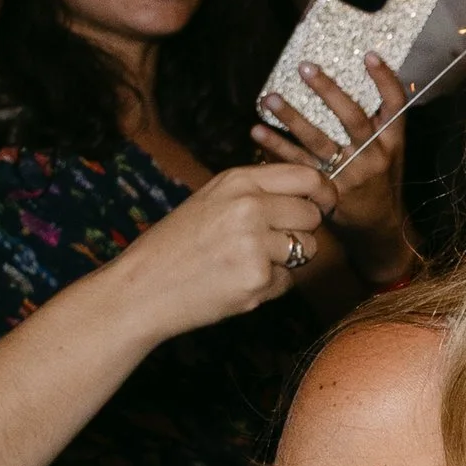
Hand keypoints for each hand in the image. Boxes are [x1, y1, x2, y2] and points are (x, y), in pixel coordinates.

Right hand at [107, 164, 327, 336]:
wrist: (142, 288)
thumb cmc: (177, 245)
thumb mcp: (212, 200)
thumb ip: (255, 193)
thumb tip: (308, 195)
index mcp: (237, 181)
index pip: (306, 177)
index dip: (323, 193)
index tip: (323, 205)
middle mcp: (249, 207)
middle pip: (312, 215)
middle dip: (302, 230)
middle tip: (272, 242)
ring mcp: (255, 244)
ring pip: (308, 249)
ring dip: (289, 259)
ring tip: (249, 261)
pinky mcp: (257, 280)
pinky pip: (288, 280)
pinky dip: (270, 285)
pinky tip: (237, 282)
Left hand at [255, 49, 411, 279]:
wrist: (380, 231)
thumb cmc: (381, 182)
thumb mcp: (390, 153)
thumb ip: (377, 124)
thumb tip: (347, 82)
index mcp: (392, 142)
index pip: (396, 105)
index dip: (385, 79)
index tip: (369, 54)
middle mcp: (375, 157)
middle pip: (352, 118)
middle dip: (328, 90)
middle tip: (304, 67)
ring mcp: (351, 175)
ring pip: (319, 141)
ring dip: (292, 117)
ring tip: (269, 98)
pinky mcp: (328, 192)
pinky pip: (298, 165)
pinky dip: (276, 147)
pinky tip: (258, 131)